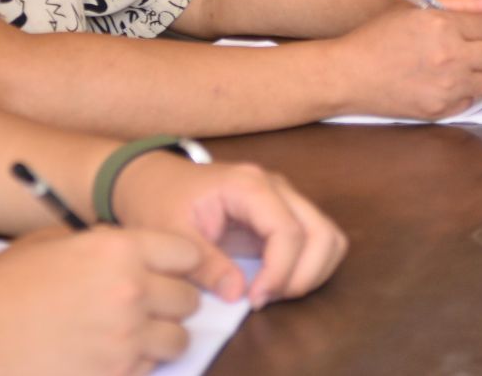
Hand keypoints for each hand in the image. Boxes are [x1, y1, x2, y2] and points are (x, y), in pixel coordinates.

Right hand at [0, 228, 206, 375]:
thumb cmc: (3, 288)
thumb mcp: (52, 243)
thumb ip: (100, 244)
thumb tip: (131, 251)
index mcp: (117, 250)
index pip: (187, 252)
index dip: (180, 262)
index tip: (174, 270)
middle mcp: (130, 292)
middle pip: (188, 299)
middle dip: (172, 301)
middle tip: (149, 304)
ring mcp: (125, 341)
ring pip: (177, 340)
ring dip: (159, 336)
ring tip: (130, 333)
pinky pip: (150, 370)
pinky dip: (137, 364)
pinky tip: (109, 355)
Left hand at [110, 152, 344, 308]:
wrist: (154, 181)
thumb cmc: (160, 201)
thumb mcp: (171, 234)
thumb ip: (205, 263)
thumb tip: (239, 294)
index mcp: (248, 185)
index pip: (289, 230)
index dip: (280, 272)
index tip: (255, 300)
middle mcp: (276, 187)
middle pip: (321, 232)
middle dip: (304, 275)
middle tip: (267, 298)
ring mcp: (284, 199)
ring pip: (328, 237)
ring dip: (311, 272)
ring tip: (272, 292)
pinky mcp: (283, 215)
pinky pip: (317, 241)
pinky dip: (308, 267)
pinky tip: (274, 283)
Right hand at [334, 0, 481, 119]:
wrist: (349, 75)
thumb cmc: (378, 37)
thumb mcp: (415, 8)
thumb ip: (460, 2)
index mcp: (443, 24)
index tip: (476, 32)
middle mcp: (451, 55)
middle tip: (474, 50)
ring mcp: (448, 86)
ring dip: (481, 73)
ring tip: (460, 67)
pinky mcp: (441, 109)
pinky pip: (471, 100)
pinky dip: (463, 92)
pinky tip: (444, 83)